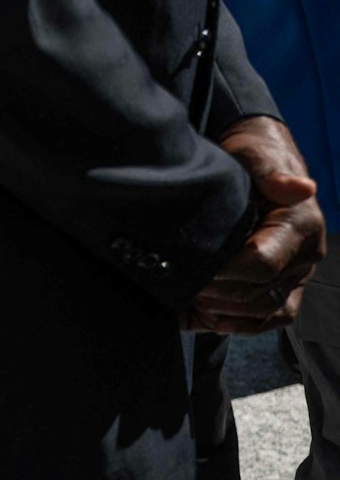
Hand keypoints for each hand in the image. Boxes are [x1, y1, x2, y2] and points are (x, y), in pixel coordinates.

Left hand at [185, 116, 324, 333]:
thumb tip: (301, 187)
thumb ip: (270, 174)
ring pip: (262, 310)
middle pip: (257, 292)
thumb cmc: (252, 159)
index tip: (188, 265)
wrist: (257, 164)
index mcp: (301, 227)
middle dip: (214, 291)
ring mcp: (296, 275)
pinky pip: (269, 318)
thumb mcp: (255, 157)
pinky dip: (237, 323)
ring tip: (187, 294)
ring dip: (221, 309)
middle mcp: (304, 257)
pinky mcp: (284, 286)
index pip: (261, 263)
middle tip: (176, 281)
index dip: (222, 270)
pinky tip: (206, 316)